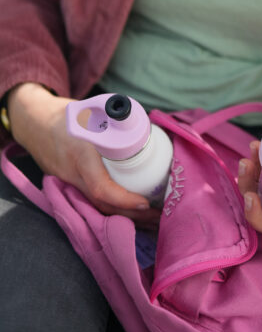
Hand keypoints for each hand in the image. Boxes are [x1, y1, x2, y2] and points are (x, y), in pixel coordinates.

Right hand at [7, 82, 158, 221]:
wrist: (32, 122)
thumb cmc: (65, 115)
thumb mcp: (92, 111)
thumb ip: (116, 120)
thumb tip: (147, 127)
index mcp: (80, 153)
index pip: (99, 186)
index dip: (123, 199)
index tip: (145, 202)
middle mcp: (72, 173)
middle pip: (101, 205)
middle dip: (131, 216)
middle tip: (159, 217)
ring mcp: (67, 183)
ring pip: (96, 208)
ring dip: (124, 218)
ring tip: (151, 221)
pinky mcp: (67, 187)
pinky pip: (90, 202)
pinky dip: (111, 210)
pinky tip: (130, 214)